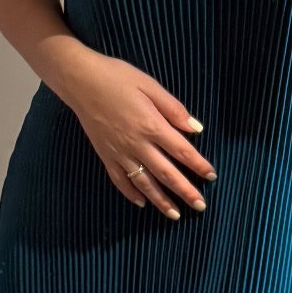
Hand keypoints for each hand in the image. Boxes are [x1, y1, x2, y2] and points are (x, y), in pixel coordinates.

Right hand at [69, 51, 215, 218]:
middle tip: (201, 206)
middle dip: (185, 192)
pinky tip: (141, 203)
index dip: (199, 165)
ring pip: (144, 183)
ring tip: (175, 214)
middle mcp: (137, 145)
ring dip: (161, 201)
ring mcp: (119, 153)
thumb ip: (173, 109)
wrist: (80, 81)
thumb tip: (196, 129)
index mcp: (152, 125)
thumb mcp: (150, 85)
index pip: (182, 151)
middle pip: (166, 174)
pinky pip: (119, 180)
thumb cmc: (117, 78)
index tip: (212, 176)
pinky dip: (131, 194)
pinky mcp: (105, 156)